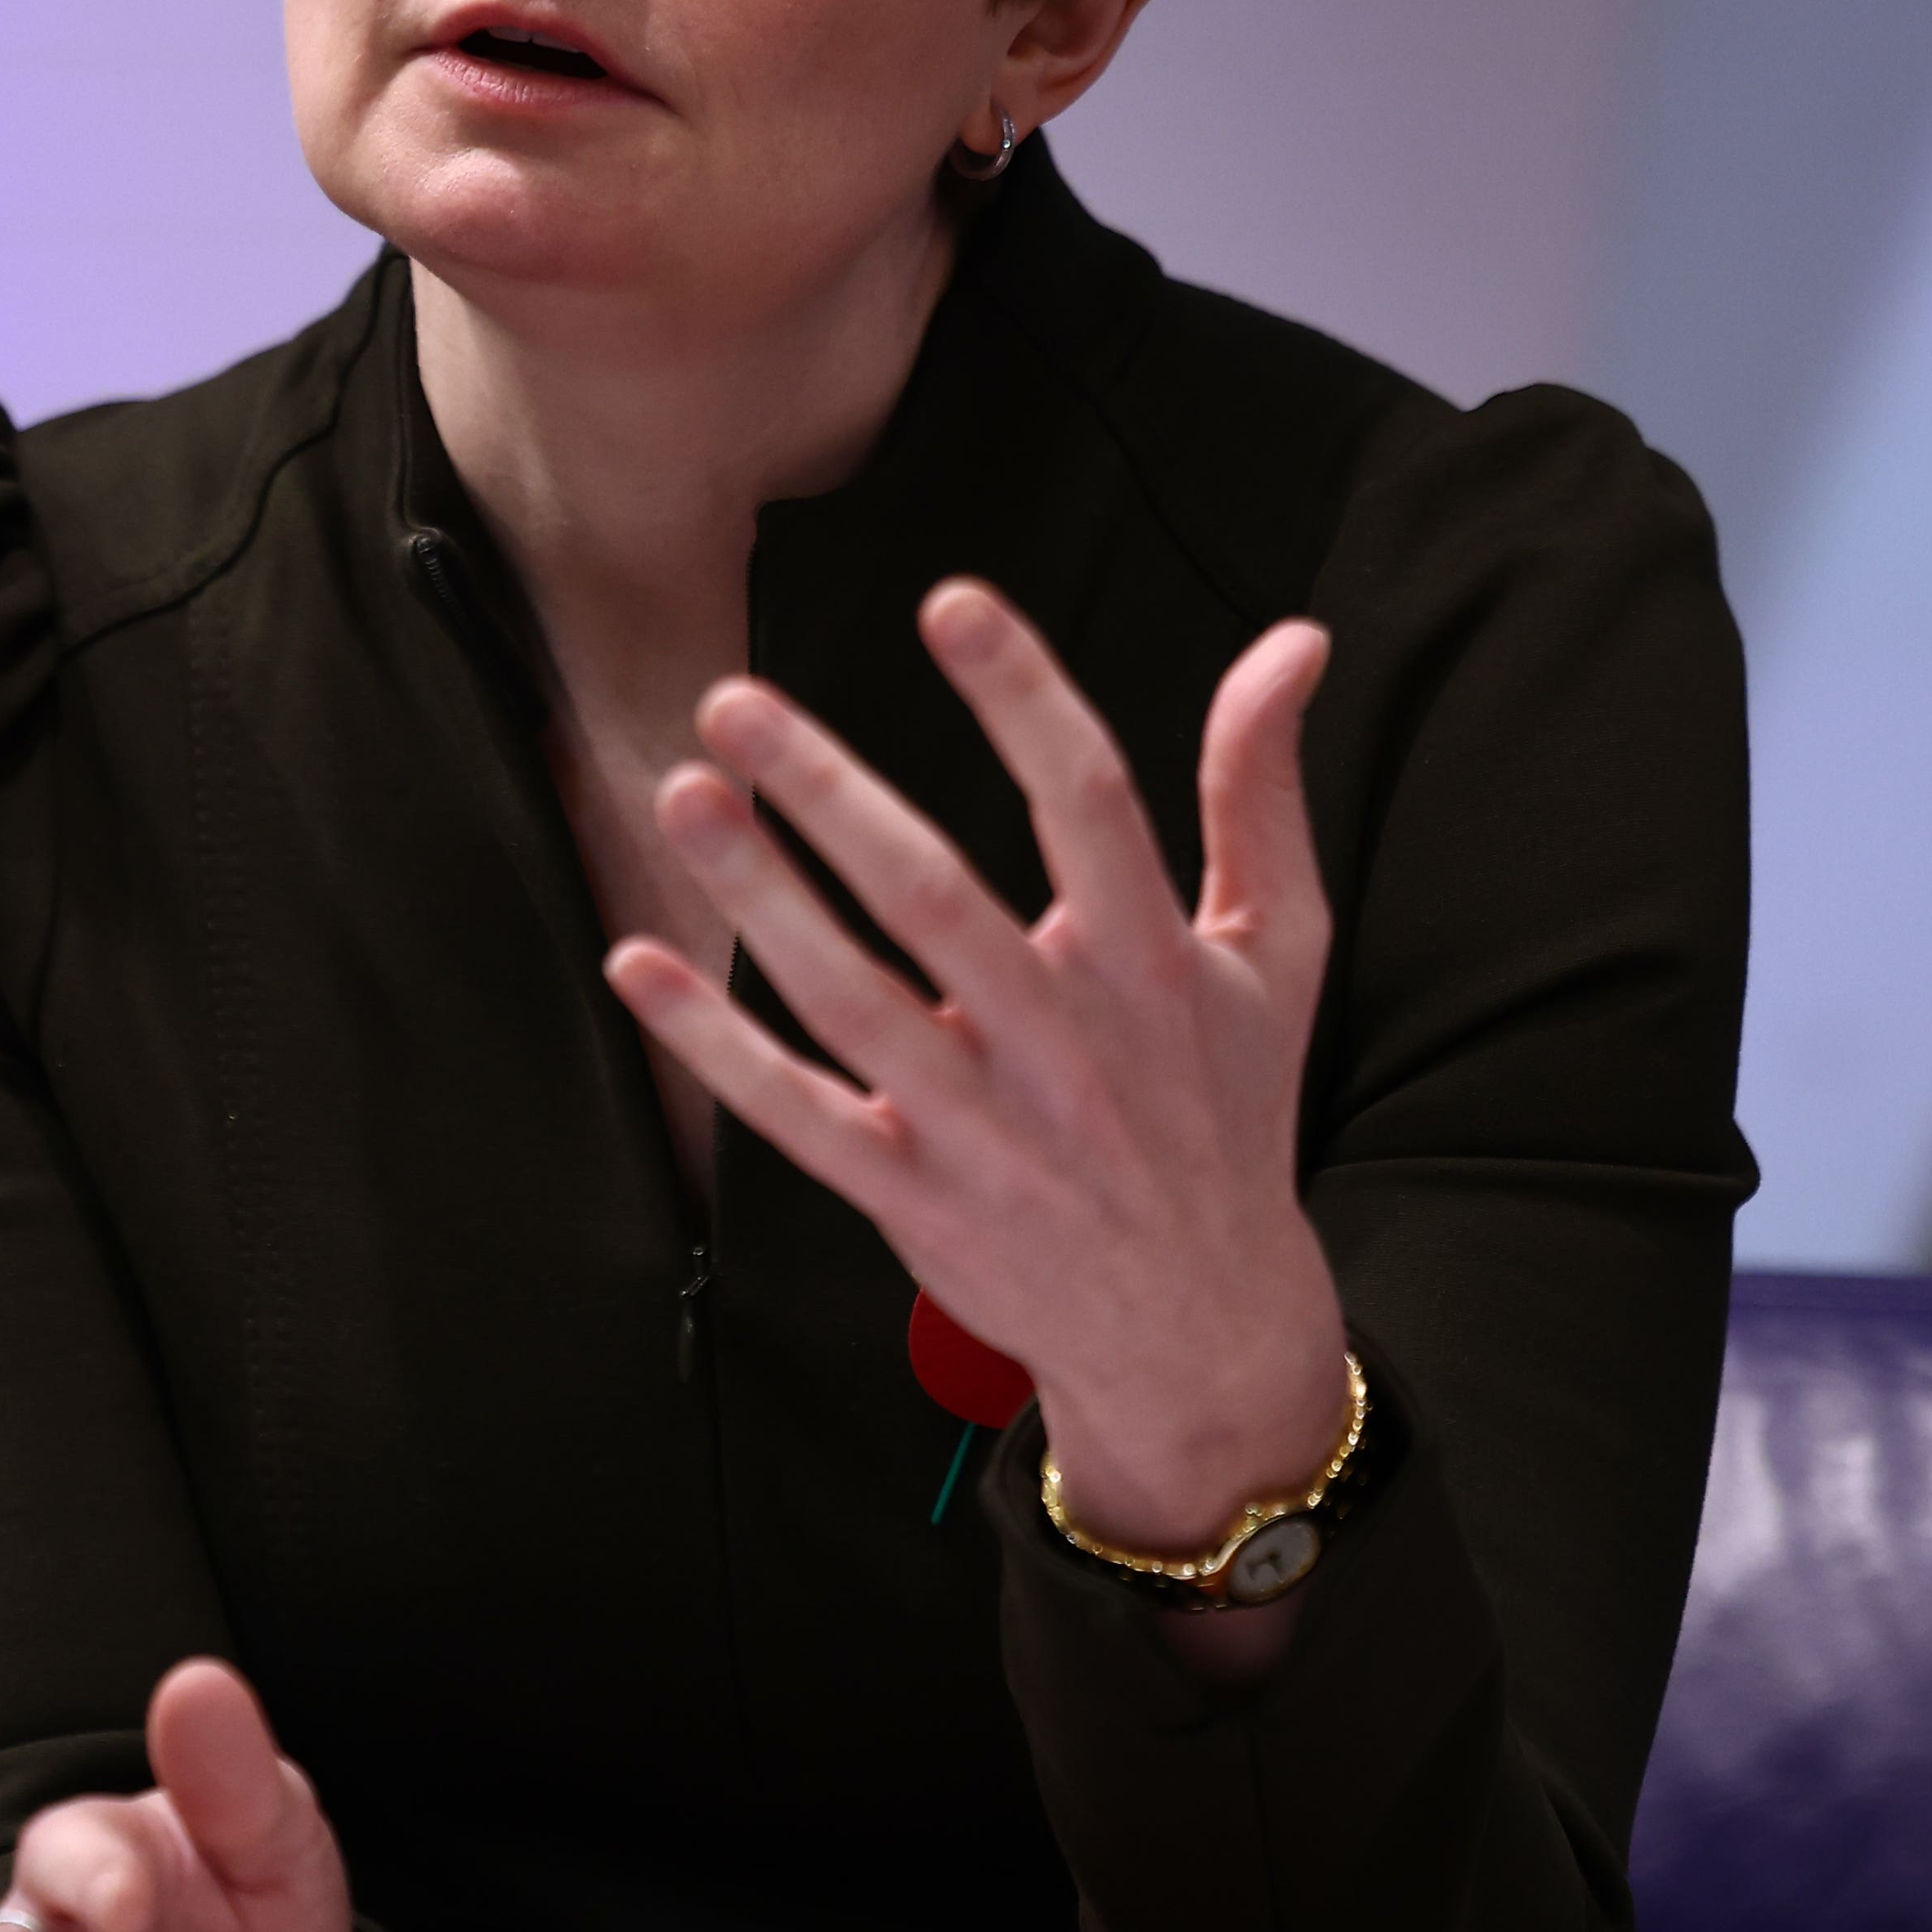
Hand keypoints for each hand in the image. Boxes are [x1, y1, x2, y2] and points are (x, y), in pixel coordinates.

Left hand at [600, 580, 1350, 1562]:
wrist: (1199, 1328)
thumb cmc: (1229, 1110)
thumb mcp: (1279, 952)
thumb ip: (1262, 791)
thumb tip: (1293, 641)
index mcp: (1154, 967)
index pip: (1090, 806)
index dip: (1023, 699)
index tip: (952, 603)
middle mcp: (1063, 1046)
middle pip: (936, 900)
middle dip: (831, 794)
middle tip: (737, 702)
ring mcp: (978, 1129)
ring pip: (849, 1001)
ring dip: (758, 897)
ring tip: (684, 794)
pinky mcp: (909, 1197)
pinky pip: (795, 1114)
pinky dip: (713, 1045)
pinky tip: (638, 964)